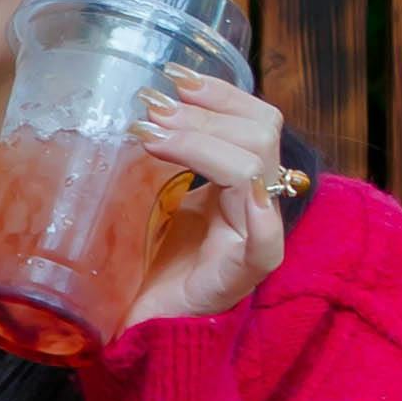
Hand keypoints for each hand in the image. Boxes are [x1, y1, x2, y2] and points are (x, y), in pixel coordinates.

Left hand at [125, 72, 296, 331]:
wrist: (136, 324)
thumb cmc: (146, 259)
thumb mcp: (153, 193)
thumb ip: (165, 155)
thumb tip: (146, 101)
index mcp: (237, 183)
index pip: (256, 121)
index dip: (222, 94)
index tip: (175, 76)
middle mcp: (253, 206)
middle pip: (259, 137)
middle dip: (203, 115)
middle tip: (152, 110)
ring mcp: (251, 241)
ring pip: (254, 173)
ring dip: (200, 144)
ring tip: (149, 136)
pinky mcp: (239, 278)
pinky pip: (265, 244)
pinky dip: (257, 215)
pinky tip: (238, 194)